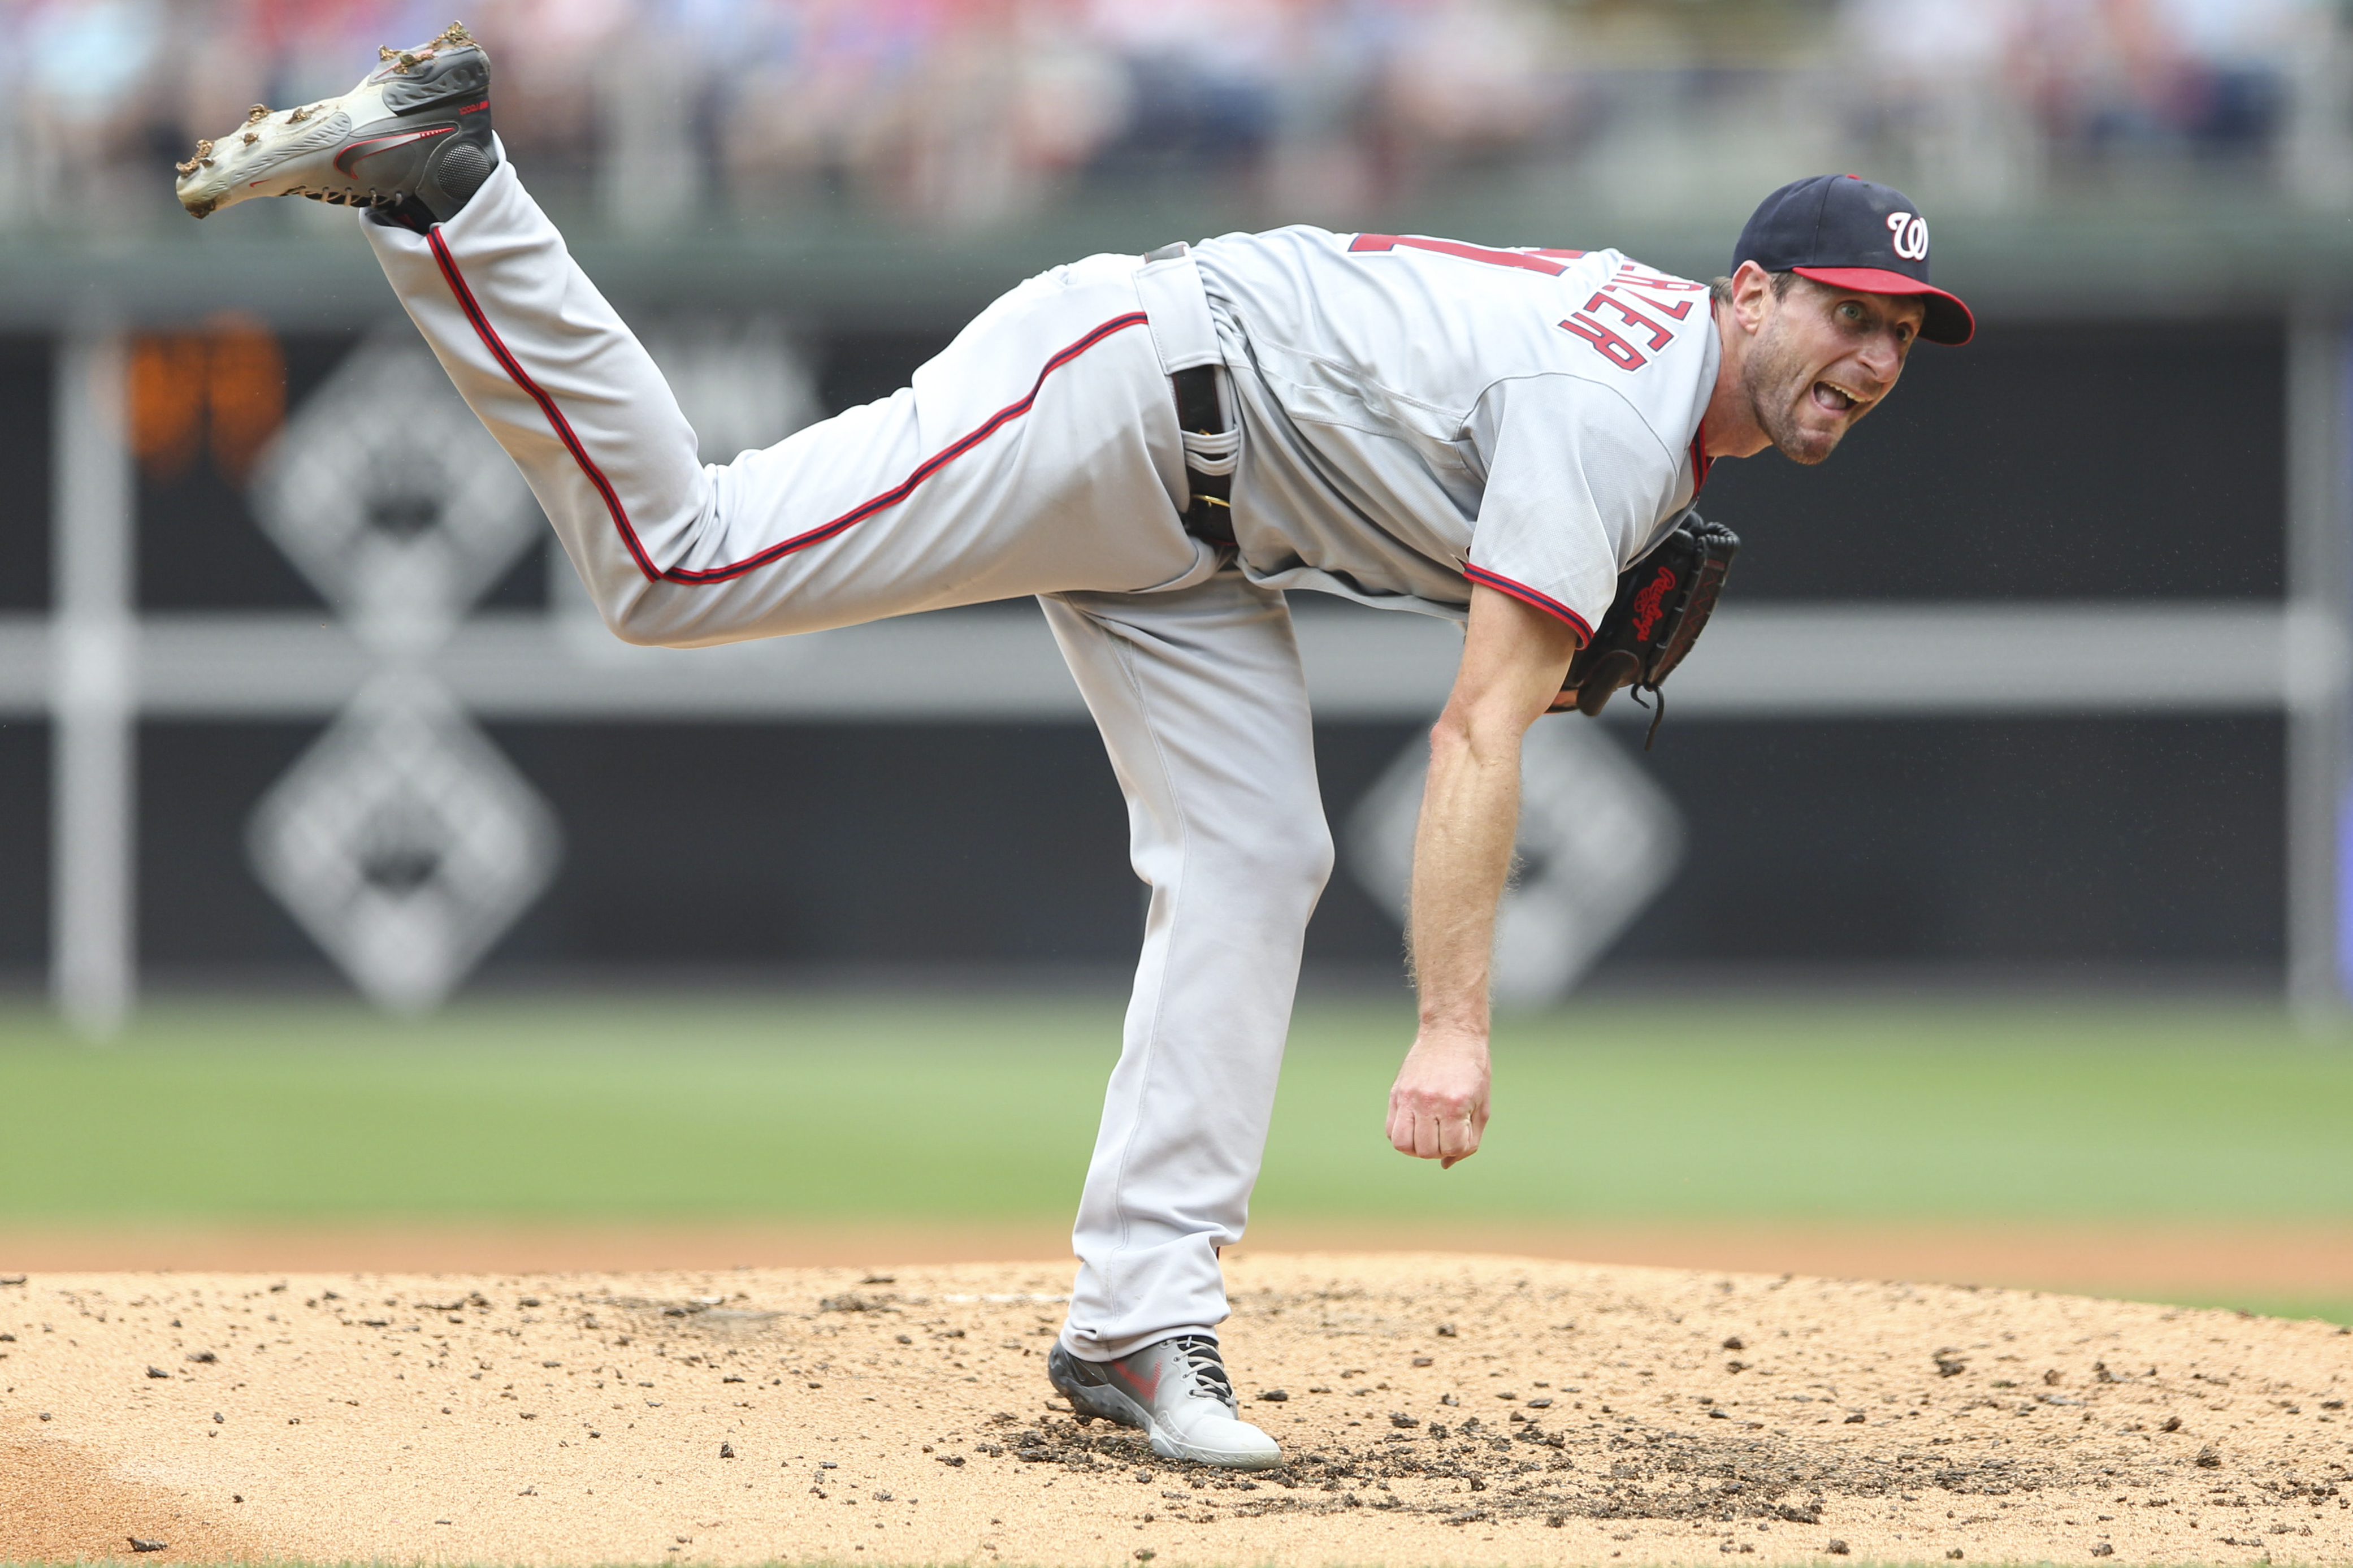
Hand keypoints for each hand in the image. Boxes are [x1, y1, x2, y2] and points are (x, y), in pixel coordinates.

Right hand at [1386, 1032, 1490, 1167]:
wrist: (1452, 1032)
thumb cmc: (1473, 1069)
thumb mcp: (1482, 1105)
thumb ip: (1470, 1139)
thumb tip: (1446, 1164)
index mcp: (1455, 1104)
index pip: (1452, 1148)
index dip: (1459, 1147)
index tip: (1463, 1131)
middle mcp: (1429, 1102)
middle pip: (1426, 1150)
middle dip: (1439, 1149)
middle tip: (1446, 1133)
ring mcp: (1409, 1097)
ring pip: (1404, 1144)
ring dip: (1418, 1147)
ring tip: (1429, 1134)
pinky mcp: (1397, 1092)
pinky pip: (1391, 1130)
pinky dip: (1403, 1136)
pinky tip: (1416, 1126)